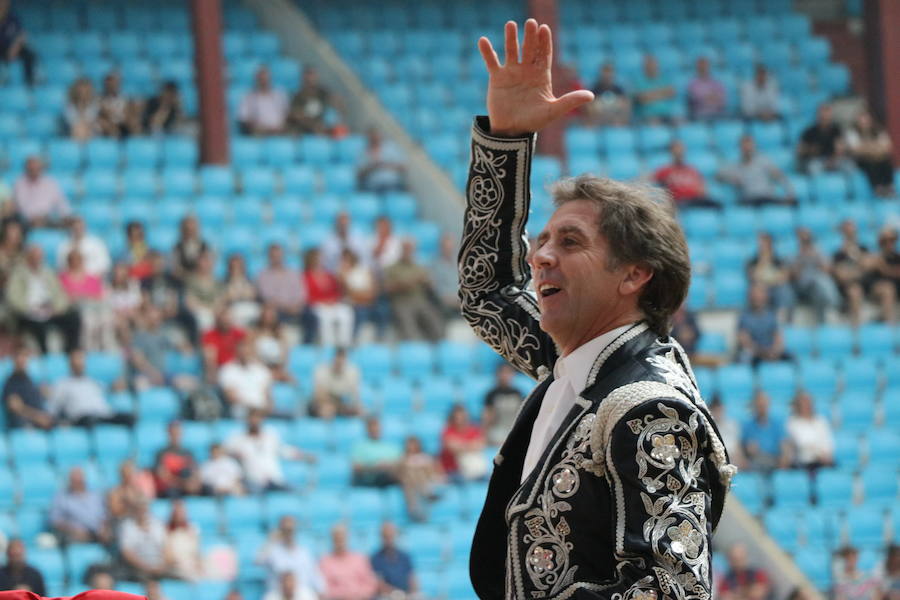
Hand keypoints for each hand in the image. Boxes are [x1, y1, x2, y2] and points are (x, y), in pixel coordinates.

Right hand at [478, 20, 593, 135]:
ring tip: (510, 24)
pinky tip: (483, 40)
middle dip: (530, 36)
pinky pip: (492, 62)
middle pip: (529, 49)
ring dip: (511, 38)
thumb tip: (591, 95)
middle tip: (531, 22)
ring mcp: (512, 73)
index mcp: (541, 75)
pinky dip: (487, 52)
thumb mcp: (553, 111)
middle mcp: (527, 70)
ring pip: (511, 51)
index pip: (544, 54)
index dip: (545, 42)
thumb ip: (570, 101)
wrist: (511, 131)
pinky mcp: (497, 78)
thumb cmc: (534, 122)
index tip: (544, 29)